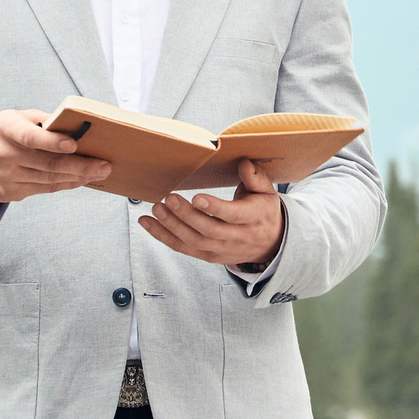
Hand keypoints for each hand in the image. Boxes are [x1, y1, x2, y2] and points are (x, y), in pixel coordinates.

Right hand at [0, 109, 111, 203]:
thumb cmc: (0, 132)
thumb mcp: (15, 117)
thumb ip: (43, 122)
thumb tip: (75, 127)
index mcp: (6, 130)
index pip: (30, 137)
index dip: (52, 142)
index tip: (74, 144)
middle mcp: (5, 156)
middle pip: (47, 164)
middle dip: (80, 165)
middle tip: (104, 165)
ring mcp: (7, 177)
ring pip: (49, 179)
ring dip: (78, 177)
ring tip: (98, 172)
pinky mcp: (10, 193)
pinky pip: (44, 189)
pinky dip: (65, 184)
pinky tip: (80, 179)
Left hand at [138, 159, 284, 267]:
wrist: (270, 244)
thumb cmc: (264, 211)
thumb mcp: (267, 192)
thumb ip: (255, 177)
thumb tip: (243, 163)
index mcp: (252, 218)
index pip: (232, 215)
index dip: (214, 208)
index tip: (197, 198)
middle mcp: (236, 237)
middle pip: (208, 230)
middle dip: (186, 216)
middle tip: (168, 198)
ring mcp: (221, 250)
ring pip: (193, 241)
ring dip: (171, 226)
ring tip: (156, 209)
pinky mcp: (209, 256)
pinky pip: (184, 248)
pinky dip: (163, 237)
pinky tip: (148, 223)